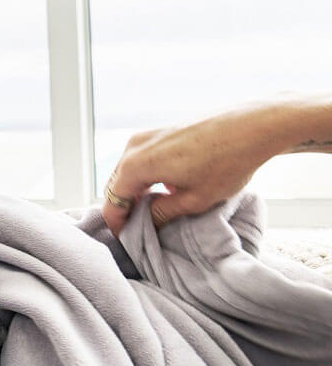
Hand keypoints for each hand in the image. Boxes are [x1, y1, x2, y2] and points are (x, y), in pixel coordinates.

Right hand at [101, 110, 273, 236]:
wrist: (253, 126)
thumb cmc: (226, 162)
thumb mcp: (194, 200)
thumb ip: (163, 213)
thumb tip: (148, 222)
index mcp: (135, 165)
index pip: (112, 200)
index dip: (117, 223)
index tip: (126, 239)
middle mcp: (133, 147)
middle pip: (116, 184)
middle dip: (124, 207)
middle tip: (139, 228)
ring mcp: (146, 135)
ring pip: (128, 171)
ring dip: (135, 191)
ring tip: (153, 211)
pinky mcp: (159, 131)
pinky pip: (141, 159)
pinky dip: (145, 177)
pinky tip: (164, 189)